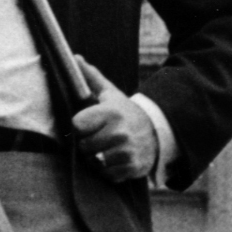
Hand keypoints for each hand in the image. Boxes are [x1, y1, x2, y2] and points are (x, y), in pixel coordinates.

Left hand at [68, 63, 160, 184]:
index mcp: (110, 113)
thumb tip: (74, 57)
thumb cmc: (125, 112)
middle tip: (102, 136)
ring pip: (94, 162)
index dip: (81, 125)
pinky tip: (117, 158)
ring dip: (98, 157)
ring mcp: (125, 152)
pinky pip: (107, 174)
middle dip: (89, 142)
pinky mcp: (131, 168)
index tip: (90, 123)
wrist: (157, 132)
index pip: (77, 125)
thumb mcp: (111, 94)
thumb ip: (91, 78)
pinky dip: (109, 170)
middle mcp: (118, 132)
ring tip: (109, 147)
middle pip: (83, 146)